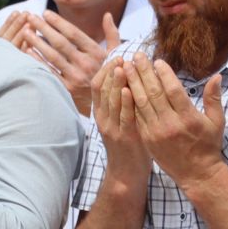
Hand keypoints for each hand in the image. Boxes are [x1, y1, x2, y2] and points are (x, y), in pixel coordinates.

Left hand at [10, 11, 118, 116]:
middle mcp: (86, 65)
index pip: (74, 34)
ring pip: (52, 56)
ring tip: (25, 31)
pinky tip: (27, 51)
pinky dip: (37, 60)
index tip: (46, 13)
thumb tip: (107, 15)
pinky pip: (48, 71)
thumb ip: (112, 34)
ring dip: (36, 42)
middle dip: (44, 28)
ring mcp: (76, 77)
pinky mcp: (67, 89)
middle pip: (60, 42)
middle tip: (30, 17)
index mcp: (97, 54)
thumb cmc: (110, 75)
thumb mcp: (116, 55)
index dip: (59, 22)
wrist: (110, 104)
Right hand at [91, 59, 150, 181]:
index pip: (98, 86)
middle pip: (102, 89)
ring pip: (111, 101)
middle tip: (121, 55)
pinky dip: (124, 103)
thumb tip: (127, 81)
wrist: (126, 173)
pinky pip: (123, 117)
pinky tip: (128, 90)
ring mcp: (112, 127)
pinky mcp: (124, 137)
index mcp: (101, 113)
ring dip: (117, 82)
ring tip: (123, 65)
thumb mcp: (121, 121)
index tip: (116, 56)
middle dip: (111, 71)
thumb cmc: (129, 145)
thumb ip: (121, 103)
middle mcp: (103, 118)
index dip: (106, 70)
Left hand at [128, 57, 225, 188]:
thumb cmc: (208, 146)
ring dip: (131, 83)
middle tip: (136, 56)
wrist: (197, 174)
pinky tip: (124, 87)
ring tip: (125, 67)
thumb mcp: (217, 122)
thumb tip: (217, 76)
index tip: (157, 61)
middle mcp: (171, 123)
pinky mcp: (147, 138)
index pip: (173, 90)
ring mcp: (156, 131)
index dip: (164, 74)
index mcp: (189, 117)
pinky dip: (129, 100)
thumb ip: (214, 98)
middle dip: (143, 72)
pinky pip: (136, 116)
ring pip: (141, 102)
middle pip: (154, 93)